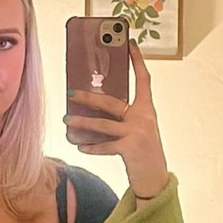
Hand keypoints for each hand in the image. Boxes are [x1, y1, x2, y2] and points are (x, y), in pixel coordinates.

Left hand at [64, 38, 169, 197]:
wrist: (155, 178)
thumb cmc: (142, 151)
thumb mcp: (138, 129)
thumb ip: (123, 117)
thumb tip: (94, 106)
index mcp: (147, 109)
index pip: (143, 80)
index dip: (137, 61)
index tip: (130, 43)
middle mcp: (144, 118)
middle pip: (112, 102)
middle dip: (89, 97)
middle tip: (71, 92)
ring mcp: (138, 133)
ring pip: (104, 124)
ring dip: (83, 122)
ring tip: (67, 119)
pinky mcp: (131, 148)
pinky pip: (106, 146)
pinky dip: (92, 147)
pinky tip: (80, 146)